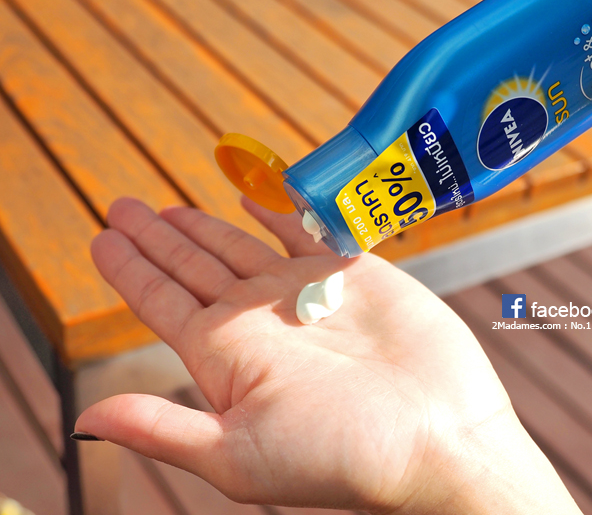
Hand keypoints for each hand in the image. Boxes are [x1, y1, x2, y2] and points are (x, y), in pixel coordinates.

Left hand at [76, 197, 580, 514]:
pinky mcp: (354, 273)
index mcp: (227, 356)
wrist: (439, 437)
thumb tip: (86, 421)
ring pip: (240, 246)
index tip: (100, 237)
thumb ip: (163, 429)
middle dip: (157, 237)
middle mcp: (261, 321)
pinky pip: (306, 232)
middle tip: (121, 206)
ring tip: (168, 206)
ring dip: (204, 224)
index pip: (161, 302)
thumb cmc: (343, 457)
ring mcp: (306, 294)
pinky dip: (279, 213)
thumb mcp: (239, 456)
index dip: (129, 269)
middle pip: (193, 266)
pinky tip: (253, 199)